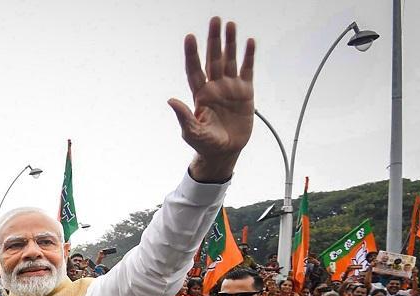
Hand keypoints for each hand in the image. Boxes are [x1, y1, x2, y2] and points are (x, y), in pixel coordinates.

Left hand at [168, 17, 254, 181]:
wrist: (225, 151)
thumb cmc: (205, 143)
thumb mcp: (192, 132)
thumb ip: (184, 117)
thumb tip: (171, 101)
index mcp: (200, 94)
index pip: (194, 70)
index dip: (192, 54)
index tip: (190, 38)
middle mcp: (214, 87)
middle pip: (213, 58)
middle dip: (213, 40)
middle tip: (214, 20)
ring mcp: (230, 88)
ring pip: (229, 60)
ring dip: (230, 43)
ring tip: (230, 25)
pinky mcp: (245, 92)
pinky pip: (246, 70)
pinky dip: (248, 56)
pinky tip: (249, 42)